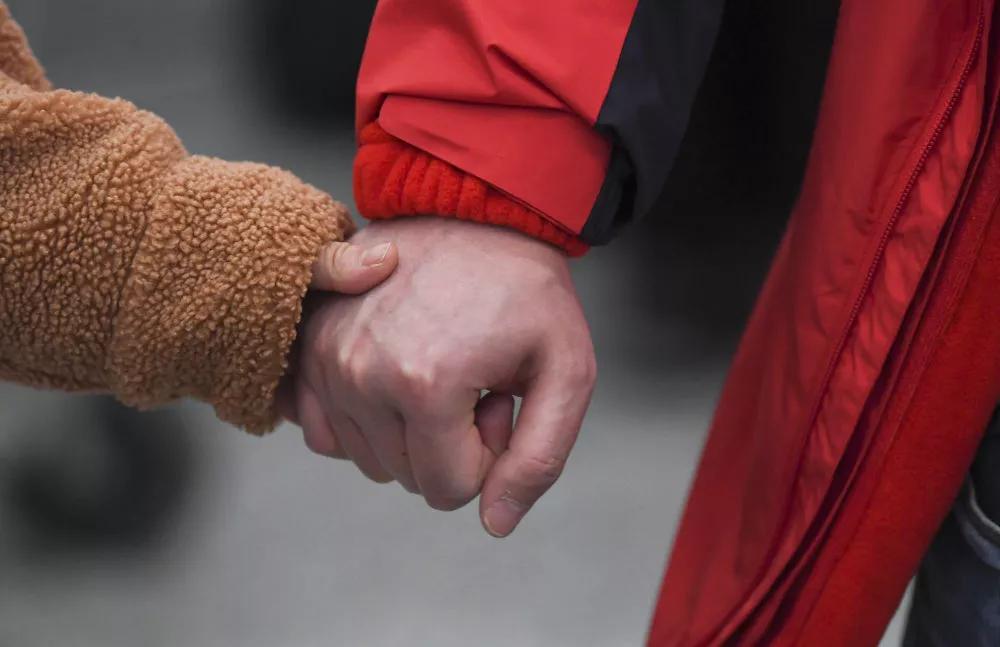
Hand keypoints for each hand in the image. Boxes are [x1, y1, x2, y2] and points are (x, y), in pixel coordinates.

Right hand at [290, 218, 596, 536]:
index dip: (487, 453)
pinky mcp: (311, 348)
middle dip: (450, 444)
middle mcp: (362, 376)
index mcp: (426, 385)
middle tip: (474, 378)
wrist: (474, 213)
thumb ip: (538, 458)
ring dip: (411, 431)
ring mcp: (328, 360)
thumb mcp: (567, 371)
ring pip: (371, 459)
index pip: (451, 490)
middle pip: (410, 478)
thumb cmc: (527, 290)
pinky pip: (327, 431)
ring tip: (442, 366)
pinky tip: (399, 375)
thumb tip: (494, 523)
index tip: (499, 397)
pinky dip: (367, 420)